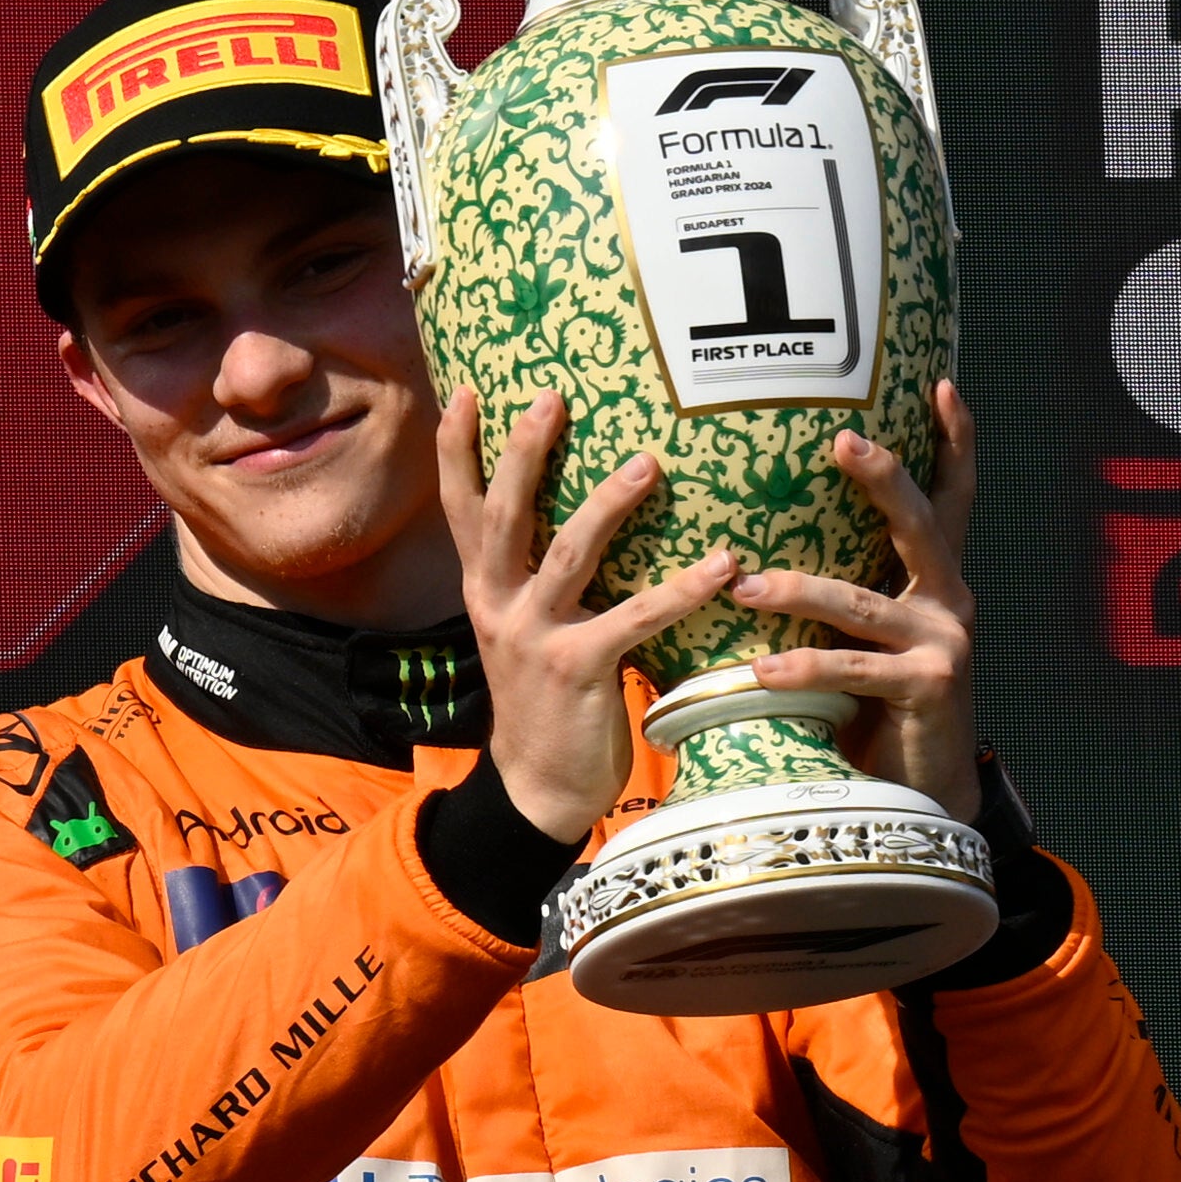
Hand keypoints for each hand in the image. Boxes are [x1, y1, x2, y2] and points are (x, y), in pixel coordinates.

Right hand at [444, 392, 739, 850]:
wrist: (535, 791)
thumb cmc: (547, 704)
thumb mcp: (528, 634)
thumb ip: (545, 582)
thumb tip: (589, 521)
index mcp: (486, 592)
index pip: (461, 509)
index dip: (457, 451)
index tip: (463, 390)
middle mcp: (499, 606)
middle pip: (505, 515)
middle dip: (525, 454)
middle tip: (552, 398)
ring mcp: (535, 637)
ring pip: (568, 554)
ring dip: (609, 505)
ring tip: (649, 463)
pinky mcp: (578, 670)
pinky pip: (634, 618)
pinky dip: (682, 589)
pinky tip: (723, 564)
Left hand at [726, 381, 989, 812]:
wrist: (922, 795)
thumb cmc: (876, 710)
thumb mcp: (864, 639)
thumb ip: (842, 593)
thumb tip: (761, 545)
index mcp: (938, 582)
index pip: (952, 498)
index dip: (954, 441)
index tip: (940, 383)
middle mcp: (951, 602)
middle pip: (919, 524)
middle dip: (881, 479)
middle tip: (840, 442)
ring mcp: (945, 644)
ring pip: (863, 603)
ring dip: (799, 591)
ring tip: (745, 586)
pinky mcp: (928, 689)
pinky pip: (854, 669)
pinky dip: (804, 668)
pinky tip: (761, 671)